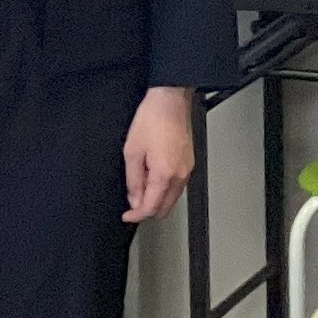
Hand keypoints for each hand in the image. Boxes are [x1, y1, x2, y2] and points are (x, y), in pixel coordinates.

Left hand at [122, 86, 194, 222]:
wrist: (170, 101)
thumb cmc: (153, 119)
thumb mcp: (132, 152)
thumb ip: (133, 181)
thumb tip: (134, 199)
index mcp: (165, 174)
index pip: (151, 207)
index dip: (136, 215)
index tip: (127, 216)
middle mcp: (180, 175)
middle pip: (165, 208)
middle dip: (148, 211)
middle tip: (132, 206)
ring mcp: (187, 169)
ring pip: (173, 199)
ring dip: (157, 200)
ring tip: (141, 190)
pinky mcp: (189, 163)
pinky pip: (178, 186)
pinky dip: (165, 190)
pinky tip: (154, 180)